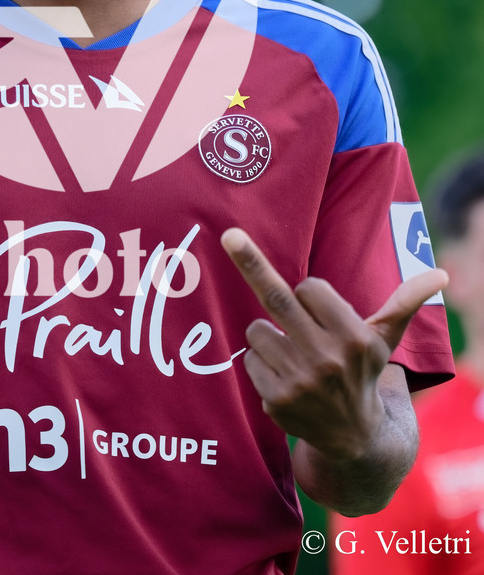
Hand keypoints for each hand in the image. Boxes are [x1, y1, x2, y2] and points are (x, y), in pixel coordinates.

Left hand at [220, 227, 447, 459]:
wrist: (353, 437)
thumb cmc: (362, 371)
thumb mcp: (384, 339)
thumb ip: (405, 301)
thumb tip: (442, 272)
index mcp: (355, 338)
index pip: (309, 288)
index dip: (310, 295)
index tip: (318, 309)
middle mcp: (328, 360)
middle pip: (276, 297)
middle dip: (250, 261)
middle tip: (229, 234)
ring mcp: (300, 382)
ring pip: (257, 330)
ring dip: (267, 335)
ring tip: (292, 355)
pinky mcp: (276, 400)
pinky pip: (249, 359)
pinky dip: (261, 362)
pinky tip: (284, 377)